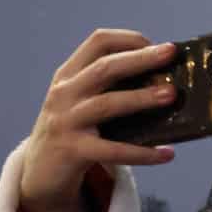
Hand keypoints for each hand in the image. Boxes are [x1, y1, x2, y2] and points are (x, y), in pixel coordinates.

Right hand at [19, 30, 179, 211]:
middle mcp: (64, 93)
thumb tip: (167, 83)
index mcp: (69, 75)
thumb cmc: (74, 132)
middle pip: (104, 68)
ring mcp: (66, 122)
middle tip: (170, 54)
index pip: (97, 42)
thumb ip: (111, 88)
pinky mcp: (73, 151)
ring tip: (171, 95)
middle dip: (140, 59)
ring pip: (107, 104)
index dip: (128, 39)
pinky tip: (167, 154)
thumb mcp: (82, 102)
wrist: (40, 172)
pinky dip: (142, 153)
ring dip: (141, 97)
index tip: (156, 45)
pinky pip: (113, 151)